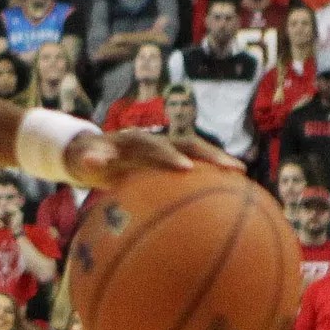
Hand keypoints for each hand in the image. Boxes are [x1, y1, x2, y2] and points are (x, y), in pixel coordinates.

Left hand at [65, 130, 241, 188]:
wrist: (92, 152)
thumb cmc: (90, 158)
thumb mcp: (87, 159)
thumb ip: (92, 159)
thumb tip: (90, 161)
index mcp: (134, 140)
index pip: (154, 143)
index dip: (169, 154)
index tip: (186, 168)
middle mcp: (155, 140)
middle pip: (185, 142)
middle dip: (206, 154)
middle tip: (229, 168)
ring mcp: (166, 148)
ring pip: (196, 150)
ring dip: (217, 159)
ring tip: (242, 172)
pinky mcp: (173, 158)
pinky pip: (197, 165)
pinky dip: (213, 173)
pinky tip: (235, 189)